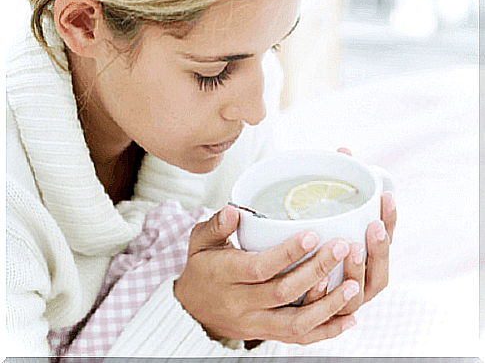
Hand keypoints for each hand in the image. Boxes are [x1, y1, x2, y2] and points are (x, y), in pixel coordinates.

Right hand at [174, 205, 359, 343]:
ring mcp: (255, 323)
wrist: (192, 310)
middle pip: (283, 292)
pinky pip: (298, 338)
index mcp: (224, 275)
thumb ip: (216, 226)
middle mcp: (241, 303)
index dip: (287, 253)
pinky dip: (326, 331)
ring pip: (295, 322)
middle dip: (316, 270)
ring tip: (354, 285)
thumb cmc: (201, 269)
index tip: (312, 234)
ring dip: (328, 305)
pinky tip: (348, 319)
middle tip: (342, 248)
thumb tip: (232, 210)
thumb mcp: (198, 242)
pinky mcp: (266, 334)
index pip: (259, 267)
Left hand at [303, 147, 396, 313]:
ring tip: (351, 248)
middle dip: (381, 249)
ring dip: (357, 273)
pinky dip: (326, 298)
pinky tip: (318, 281)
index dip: (392, 220)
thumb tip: (344, 150)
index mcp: (366, 258)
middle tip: (373, 225)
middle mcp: (360, 282)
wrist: (279, 282)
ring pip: (358, 294)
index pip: (386, 240)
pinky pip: (328, 313)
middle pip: (380, 272)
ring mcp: (343, 302)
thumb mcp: (323, 214)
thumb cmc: (312, 243)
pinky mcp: (322, 316)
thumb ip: (335, 185)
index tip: (386, 197)